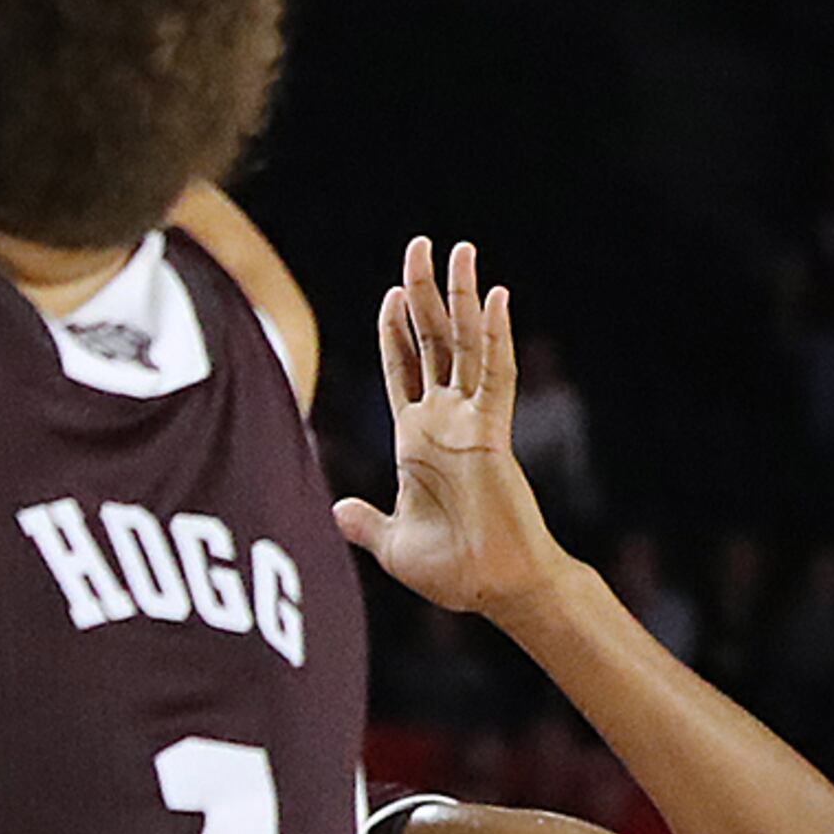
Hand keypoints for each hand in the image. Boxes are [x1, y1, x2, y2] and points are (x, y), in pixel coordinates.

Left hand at [332, 240, 571, 626]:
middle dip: (424, 293)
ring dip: (461, 297)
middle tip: (420, 244)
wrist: (492, 589)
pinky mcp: (493, 433)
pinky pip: (494, 376)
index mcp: (416, 439)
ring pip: (465, 345)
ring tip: (460, 249)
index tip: (391, 292)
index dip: (396, 331)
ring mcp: (471, 422)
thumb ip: (365, 522)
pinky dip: (495, 336)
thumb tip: (338, 510)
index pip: (404, 369)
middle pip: (433, 341)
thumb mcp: (392, 543)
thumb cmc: (452, 571)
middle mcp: (445, 421)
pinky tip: (494, 298)